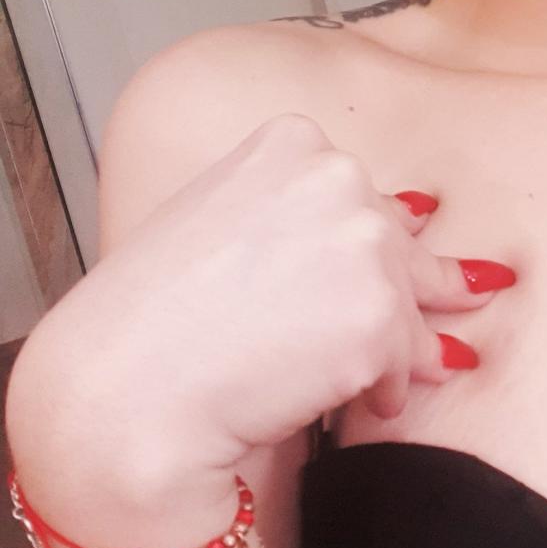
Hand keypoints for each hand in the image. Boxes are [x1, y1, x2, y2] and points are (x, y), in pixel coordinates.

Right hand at [18, 112, 514, 480]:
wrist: (123, 392)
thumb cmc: (153, 312)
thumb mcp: (222, 214)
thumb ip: (305, 208)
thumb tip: (421, 214)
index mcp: (294, 141)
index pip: (357, 192)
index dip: (356, 243)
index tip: (337, 278)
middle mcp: (338, 176)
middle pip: (395, 242)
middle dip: (399, 290)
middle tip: (398, 320)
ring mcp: (362, 243)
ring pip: (407, 301)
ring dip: (400, 344)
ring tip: (387, 376)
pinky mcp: (378, 316)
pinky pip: (406, 360)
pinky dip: (388, 387)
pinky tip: (365, 405)